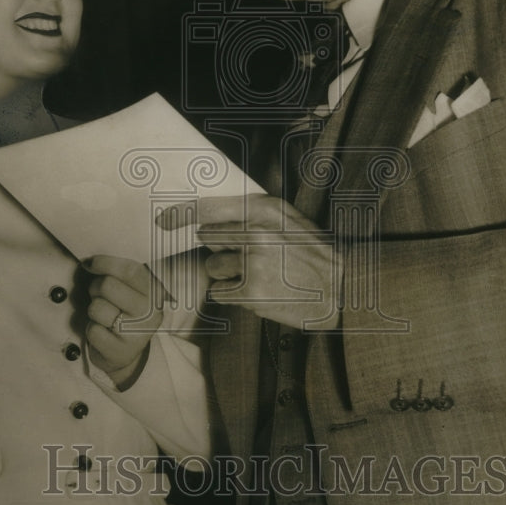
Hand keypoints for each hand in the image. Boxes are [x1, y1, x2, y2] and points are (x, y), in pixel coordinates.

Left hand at [84, 255, 163, 388]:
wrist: (128, 354)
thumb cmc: (124, 313)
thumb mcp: (130, 290)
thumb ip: (118, 273)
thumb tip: (89, 261)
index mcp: (154, 292)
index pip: (130, 270)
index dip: (105, 263)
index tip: (89, 263)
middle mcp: (150, 312)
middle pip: (107, 285)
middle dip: (95, 288)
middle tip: (98, 295)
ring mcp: (136, 334)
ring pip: (97, 307)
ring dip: (93, 310)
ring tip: (103, 316)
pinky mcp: (120, 352)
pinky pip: (93, 331)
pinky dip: (92, 330)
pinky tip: (103, 333)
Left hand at [158, 193, 341, 330]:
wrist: (342, 289)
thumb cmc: (312, 253)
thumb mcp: (287, 219)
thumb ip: (251, 214)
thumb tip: (208, 220)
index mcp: (264, 210)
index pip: (210, 208)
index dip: (182, 213)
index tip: (163, 219)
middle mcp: (255, 232)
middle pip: (208, 238)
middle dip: (222, 247)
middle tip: (251, 256)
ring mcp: (252, 263)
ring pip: (213, 266)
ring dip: (229, 274)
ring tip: (261, 276)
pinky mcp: (251, 292)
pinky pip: (221, 292)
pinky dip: (234, 295)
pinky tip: (260, 292)